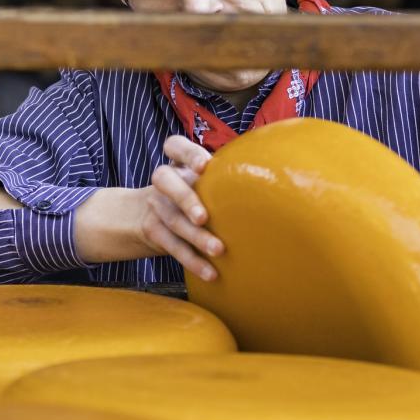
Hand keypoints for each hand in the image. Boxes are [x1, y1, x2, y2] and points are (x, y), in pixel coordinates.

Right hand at [139, 136, 222, 280]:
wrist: (145, 217)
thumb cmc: (191, 195)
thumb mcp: (199, 181)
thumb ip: (222, 179)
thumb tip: (275, 184)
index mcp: (178, 164)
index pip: (174, 146)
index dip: (187, 154)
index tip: (203, 166)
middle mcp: (164, 181)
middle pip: (163, 180)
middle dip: (184, 198)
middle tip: (203, 217)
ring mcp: (156, 205)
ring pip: (172, 218)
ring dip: (195, 236)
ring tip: (217, 249)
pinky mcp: (153, 231)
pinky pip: (171, 245)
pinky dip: (192, 260)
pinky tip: (210, 272)